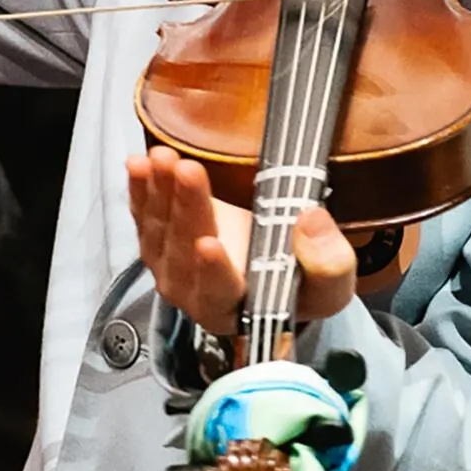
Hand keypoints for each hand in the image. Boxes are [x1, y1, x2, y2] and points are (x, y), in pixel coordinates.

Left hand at [125, 144, 355, 339]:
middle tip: (189, 171)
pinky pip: (144, 215)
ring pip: (158, 231)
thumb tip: (310, 221)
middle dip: (185, 209)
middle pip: (182, 253)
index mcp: (234, 311)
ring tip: (162, 158)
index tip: (211, 244)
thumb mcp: (331, 283)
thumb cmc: (301, 283)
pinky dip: (140, 189)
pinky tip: (139, 164)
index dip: (212, 272)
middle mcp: (193, 293)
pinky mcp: (159, 239)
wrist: (272, 273)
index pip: (218, 294)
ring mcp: (170, 266)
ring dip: (158, 192)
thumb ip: (329, 263)